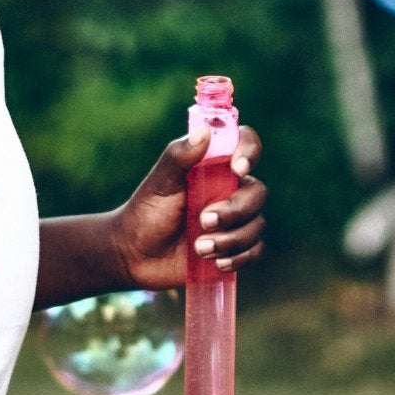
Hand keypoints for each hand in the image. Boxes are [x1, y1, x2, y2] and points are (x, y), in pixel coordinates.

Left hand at [105, 127, 266, 288]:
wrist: (136, 255)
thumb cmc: (146, 211)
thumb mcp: (159, 182)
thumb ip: (179, 156)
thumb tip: (204, 132)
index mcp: (215, 167)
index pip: (245, 145)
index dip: (249, 151)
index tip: (237, 168)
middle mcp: (230, 190)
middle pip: (257, 192)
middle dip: (235, 210)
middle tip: (203, 221)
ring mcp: (235, 220)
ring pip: (257, 225)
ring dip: (231, 239)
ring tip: (199, 248)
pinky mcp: (235, 248)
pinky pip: (255, 250)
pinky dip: (239, 257)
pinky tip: (217, 262)